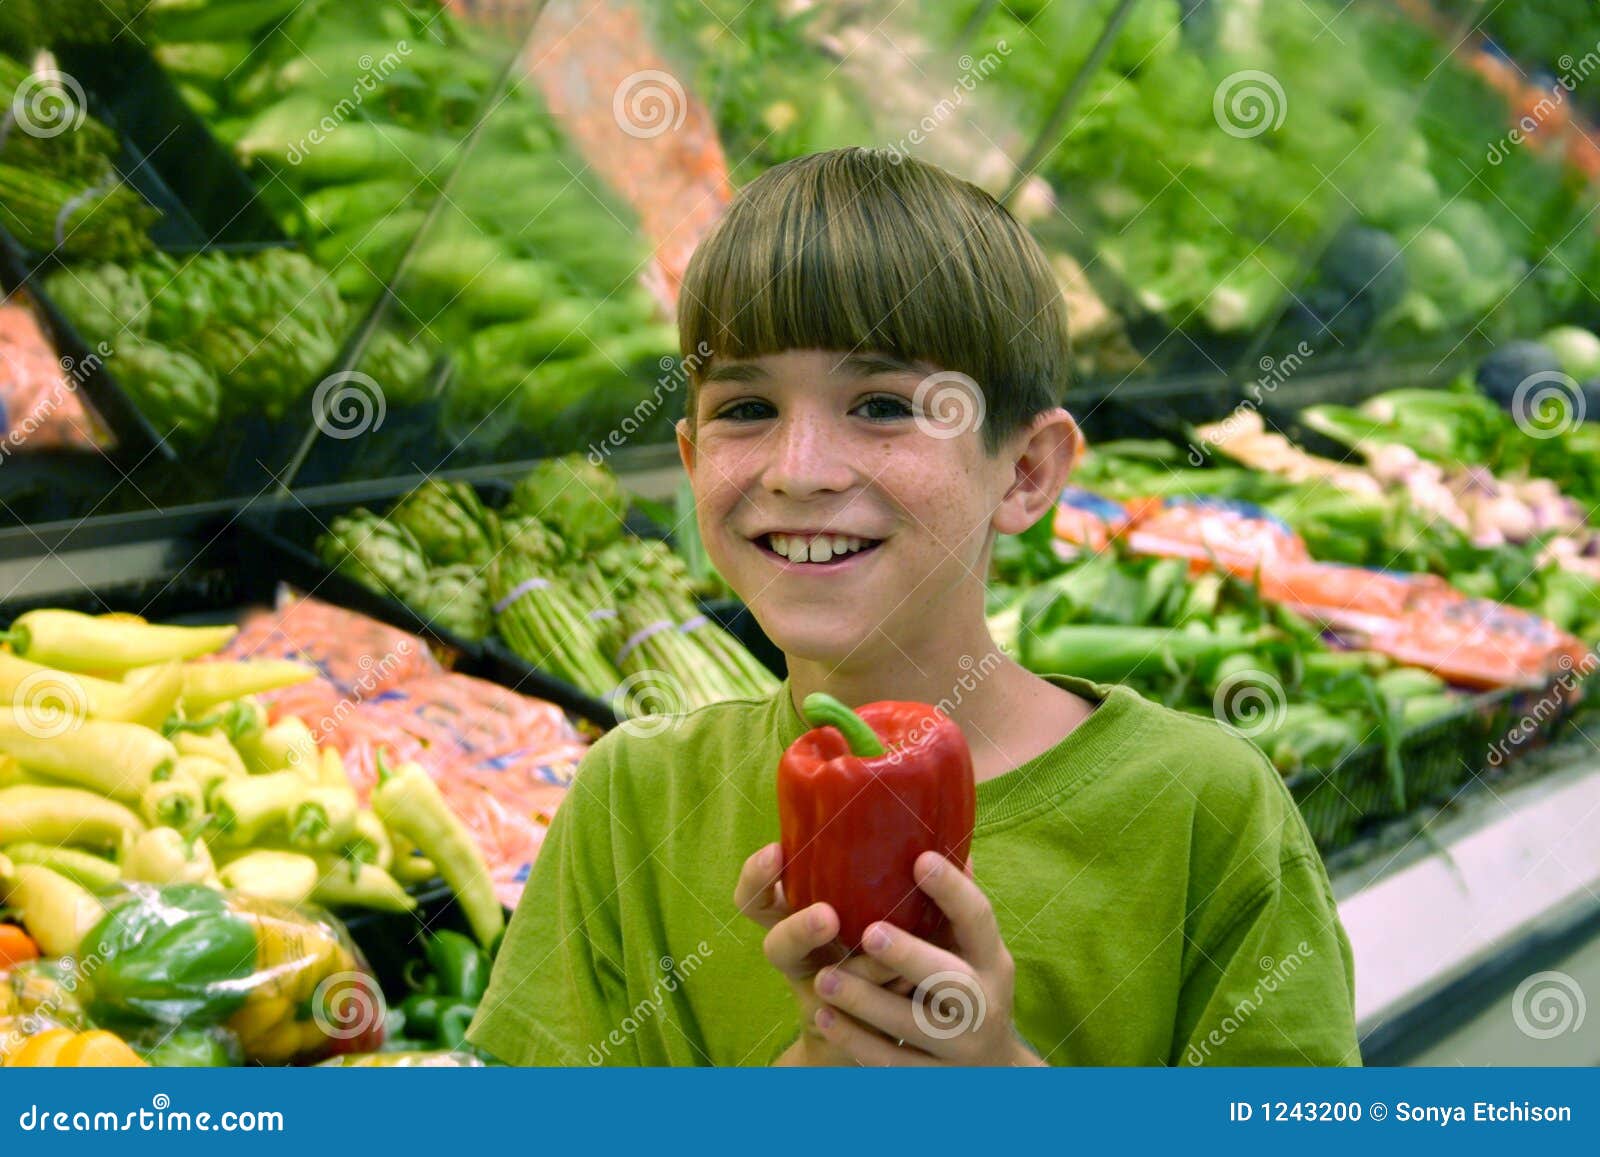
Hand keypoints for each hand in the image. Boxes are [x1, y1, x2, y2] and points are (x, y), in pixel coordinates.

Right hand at [734, 842, 906, 1065]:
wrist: (890, 1030)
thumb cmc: (890, 952)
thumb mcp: (891, 915)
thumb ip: (909, 889)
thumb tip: (961, 854)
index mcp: (801, 917)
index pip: (758, 897)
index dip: (757, 876)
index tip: (775, 850)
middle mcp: (803, 958)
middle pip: (776, 945)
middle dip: (798, 929)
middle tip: (827, 916)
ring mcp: (822, 998)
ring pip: (822, 990)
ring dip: (856, 973)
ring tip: (889, 965)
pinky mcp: (849, 1030)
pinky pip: (859, 1021)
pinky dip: (888, 1001)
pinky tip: (911, 986)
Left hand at [809, 851, 1043, 1066]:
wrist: (993, 1076)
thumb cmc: (971, 989)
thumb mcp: (974, 950)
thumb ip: (953, 904)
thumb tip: (939, 826)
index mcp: (992, 960)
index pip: (979, 920)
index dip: (954, 890)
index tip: (920, 857)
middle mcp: (982, 1003)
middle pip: (950, 982)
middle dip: (910, 956)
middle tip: (866, 932)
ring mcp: (959, 1048)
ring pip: (913, 1028)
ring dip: (866, 1002)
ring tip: (823, 978)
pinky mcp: (933, 1081)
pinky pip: (891, 1065)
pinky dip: (856, 1042)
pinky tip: (822, 1018)